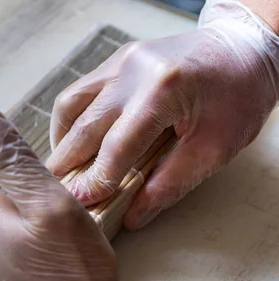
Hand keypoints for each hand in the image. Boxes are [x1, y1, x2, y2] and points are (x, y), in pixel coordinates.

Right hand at [46, 0, 278, 228]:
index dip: (95, 179)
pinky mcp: (116, 61)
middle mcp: (133, 70)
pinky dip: (71, 120)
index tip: (79, 204)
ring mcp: (121, 61)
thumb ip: (171, 183)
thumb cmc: (239, 94)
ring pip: (71, 105)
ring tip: (63, 168)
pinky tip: (75, 141)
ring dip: (62, 140)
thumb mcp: (216, 147)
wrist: (244, 46)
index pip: (116, 146)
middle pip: (84, 125)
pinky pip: (80, 92)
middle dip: (66, 163)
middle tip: (56, 192)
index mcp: (163, 90)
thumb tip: (134, 214)